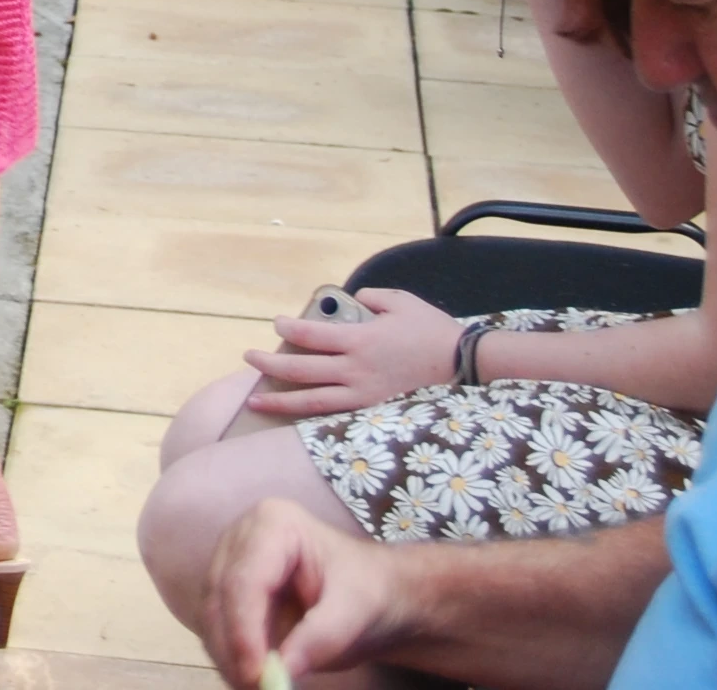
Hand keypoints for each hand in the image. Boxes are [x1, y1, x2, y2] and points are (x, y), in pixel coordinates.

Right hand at [202, 500, 414, 685]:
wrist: (377, 593)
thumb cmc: (371, 591)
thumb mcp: (358, 610)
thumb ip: (323, 637)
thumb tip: (282, 671)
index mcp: (273, 524)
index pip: (244, 580)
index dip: (244, 630)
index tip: (257, 675)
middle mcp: (240, 538)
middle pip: (220, 597)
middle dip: (233, 648)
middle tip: (257, 688)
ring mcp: (229, 563)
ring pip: (211, 615)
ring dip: (228, 657)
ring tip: (259, 688)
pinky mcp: (228, 592)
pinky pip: (217, 628)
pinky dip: (231, 657)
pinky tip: (253, 677)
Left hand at [237, 287, 460, 419]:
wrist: (467, 367)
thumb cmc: (433, 331)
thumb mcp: (401, 302)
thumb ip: (371, 298)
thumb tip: (353, 302)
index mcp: (359, 340)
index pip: (310, 335)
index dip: (288, 329)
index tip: (276, 324)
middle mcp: (356, 370)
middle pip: (301, 370)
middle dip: (270, 364)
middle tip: (249, 358)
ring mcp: (364, 396)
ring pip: (312, 401)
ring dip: (280, 401)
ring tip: (255, 399)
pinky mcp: (375, 413)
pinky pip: (336, 416)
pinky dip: (311, 416)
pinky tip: (295, 417)